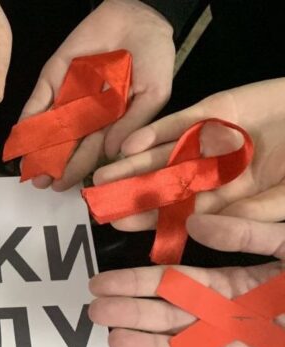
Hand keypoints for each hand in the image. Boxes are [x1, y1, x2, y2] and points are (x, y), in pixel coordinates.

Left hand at [24, 0, 173, 190]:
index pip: (92, 151)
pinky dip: (28, 117)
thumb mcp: (153, 93)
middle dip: (54, 164)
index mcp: (112, 122)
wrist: (138, 18)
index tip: (67, 186)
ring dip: (37, 147)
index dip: (79, 169)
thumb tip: (115, 153)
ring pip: (49, 126)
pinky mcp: (54, 78)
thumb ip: (133, 122)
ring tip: (28, 168)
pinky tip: (20, 136)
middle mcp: (87, 113)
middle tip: (41, 184)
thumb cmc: (154, 57)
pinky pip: (39, 100)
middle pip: (68, 143)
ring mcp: (69, 96)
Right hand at [89, 214, 284, 346]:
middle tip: (93, 310)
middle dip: (131, 313)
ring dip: (148, 345)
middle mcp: (234, 322)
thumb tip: (197, 220)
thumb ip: (250, 235)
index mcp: (240, 287)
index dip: (138, 281)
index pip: (177, 282)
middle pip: (172, 317)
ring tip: (112, 339)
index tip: (101, 279)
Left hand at [94, 78, 284, 230]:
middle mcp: (215, 170)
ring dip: (133, 165)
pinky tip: (129, 144)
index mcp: (232, 195)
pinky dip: (155, 132)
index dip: (154, 218)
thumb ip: (254, 212)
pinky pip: (179, 124)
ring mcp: (211, 140)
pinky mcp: (212, 111)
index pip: (185, 211)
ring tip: (102, 177)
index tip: (122, 225)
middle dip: (134, 193)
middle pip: (166, 185)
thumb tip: (204, 227)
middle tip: (100, 202)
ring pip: (165, 154)